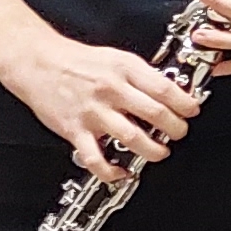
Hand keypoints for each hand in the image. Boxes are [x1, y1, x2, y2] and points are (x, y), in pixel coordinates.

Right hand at [0, 30, 201, 179]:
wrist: (38, 62)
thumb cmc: (77, 60)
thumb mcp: (116, 57)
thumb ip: (140, 75)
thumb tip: (170, 91)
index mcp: (125, 69)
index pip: (165, 89)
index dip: (185, 104)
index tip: (192, 111)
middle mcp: (111, 90)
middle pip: (155, 114)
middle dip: (175, 128)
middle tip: (179, 133)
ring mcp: (93, 112)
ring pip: (132, 137)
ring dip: (153, 150)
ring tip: (160, 152)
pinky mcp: (75, 130)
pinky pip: (96, 158)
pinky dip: (111, 171)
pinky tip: (122, 172)